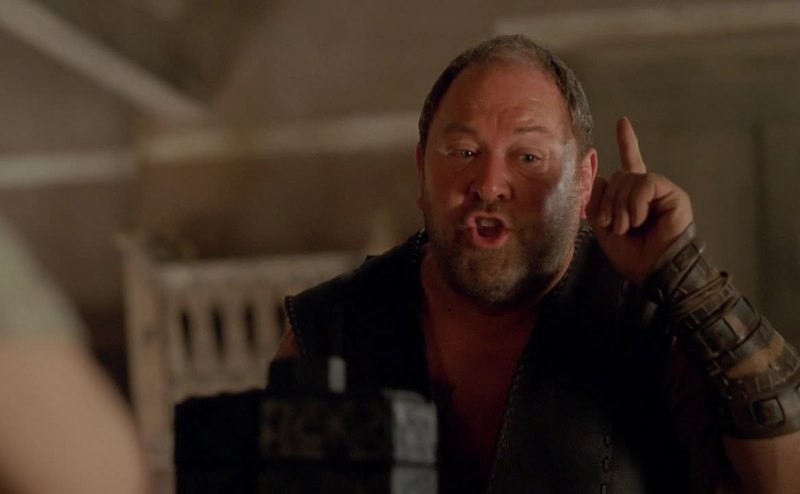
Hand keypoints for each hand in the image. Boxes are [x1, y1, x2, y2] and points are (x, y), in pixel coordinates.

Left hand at [586, 117, 693, 284]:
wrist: (653, 272)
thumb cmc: (633, 256)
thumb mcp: (603, 229)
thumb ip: (598, 202)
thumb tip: (600, 177)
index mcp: (633, 197)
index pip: (631, 163)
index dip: (628, 142)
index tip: (623, 122)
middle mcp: (649, 191)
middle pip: (619, 176)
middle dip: (609, 202)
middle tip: (613, 225)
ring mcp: (663, 192)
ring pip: (631, 178)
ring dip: (621, 206)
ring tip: (626, 226)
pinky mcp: (675, 195)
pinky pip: (646, 184)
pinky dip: (636, 202)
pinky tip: (639, 219)